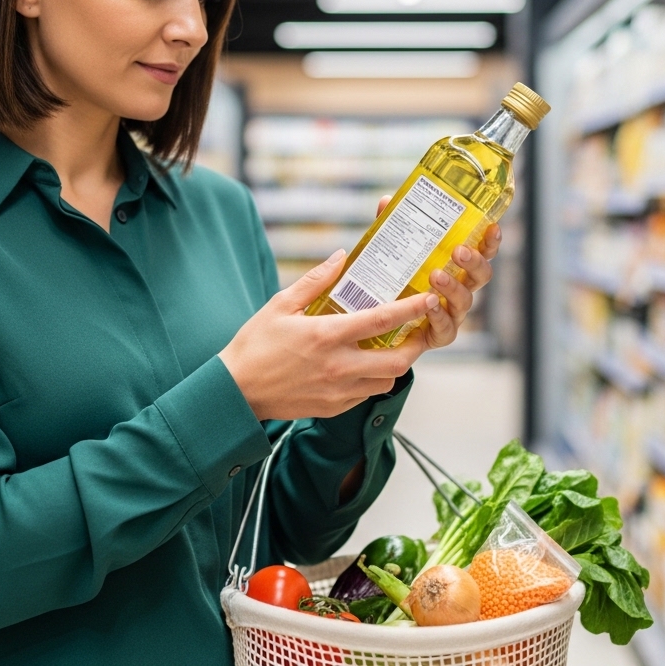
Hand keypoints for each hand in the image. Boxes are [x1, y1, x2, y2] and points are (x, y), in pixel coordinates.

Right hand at [220, 250, 436, 419]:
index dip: (411, 309)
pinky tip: (362, 366)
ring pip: (386, 381)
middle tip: (419, 330)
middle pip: (398, 361)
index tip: (429, 298)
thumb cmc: (255, 345)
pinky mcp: (333, 408)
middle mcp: (338, 366)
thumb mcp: (280, 305)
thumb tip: (340, 257)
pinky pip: (366, 394)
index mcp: (326, 335)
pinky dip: (372, 380)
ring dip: (394, 365)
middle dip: (416, 345)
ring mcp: (338, 391)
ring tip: (390, 348)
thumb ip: (315, 281)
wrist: (235, 392)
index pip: (382, 320)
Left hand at [372, 196, 501, 349]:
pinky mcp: (438, 335)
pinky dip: (439, 316)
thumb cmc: (392, 282)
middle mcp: (459, 290)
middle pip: (482, 276)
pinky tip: (430, 304)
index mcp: (456, 267)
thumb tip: (387, 201)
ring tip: (436, 275)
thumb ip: (392, 228)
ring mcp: (452, 313)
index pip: (481, 252)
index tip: (492, 228)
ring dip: (453, 287)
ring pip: (465, 301)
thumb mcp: (391, 252)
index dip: (490, 242)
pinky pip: (446, 328)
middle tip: (458, 251)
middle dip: (474, 262)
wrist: (377, 323)